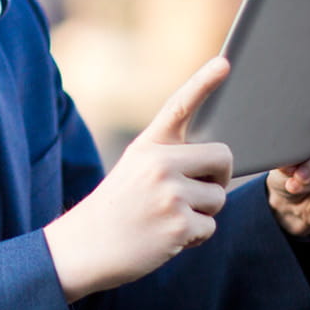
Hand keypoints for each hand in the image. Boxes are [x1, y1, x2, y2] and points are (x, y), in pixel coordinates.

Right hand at [45, 57, 233, 301]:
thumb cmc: (116, 208)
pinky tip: (165, 237)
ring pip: (219, 198)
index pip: (180, 107)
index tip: (225, 62)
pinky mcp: (178, 225)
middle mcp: (159, 164)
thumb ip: (170, 159)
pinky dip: (194, 238)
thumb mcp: (134, 170)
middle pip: (223, 157)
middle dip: (218, 178)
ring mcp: (170, 194)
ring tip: (166, 218)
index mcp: (148, 146)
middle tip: (193, 193)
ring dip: (202, 213)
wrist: (84, 247)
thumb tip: (220, 162)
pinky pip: (210, 227)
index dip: (204, 82)